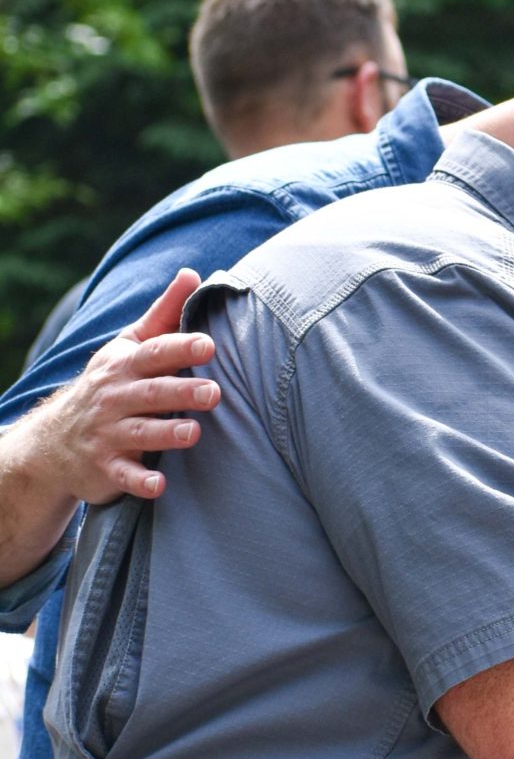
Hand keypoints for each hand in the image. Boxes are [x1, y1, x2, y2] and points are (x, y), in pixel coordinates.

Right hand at [29, 269, 218, 504]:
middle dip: (182, 391)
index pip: (154, 353)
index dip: (180, 347)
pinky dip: (140, 480)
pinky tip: (159, 485)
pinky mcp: (107, 468)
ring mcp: (109, 434)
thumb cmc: (110, 384)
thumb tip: (193, 272)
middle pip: (152, 392)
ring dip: (166, 433)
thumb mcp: (129, 345)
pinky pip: (124, 475)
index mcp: (125, 366)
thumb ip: (164, 314)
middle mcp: (115, 398)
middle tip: (214, 392)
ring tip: (193, 432)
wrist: (54, 441)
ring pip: (140, 432)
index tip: (209, 344)